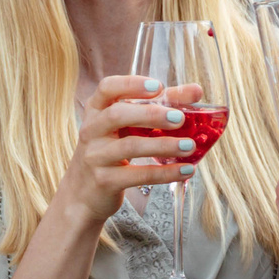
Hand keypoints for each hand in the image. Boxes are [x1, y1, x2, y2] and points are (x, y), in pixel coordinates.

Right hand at [52, 75, 204, 228]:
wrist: (83, 194)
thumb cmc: (110, 152)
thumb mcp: (125, 128)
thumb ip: (158, 107)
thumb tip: (195, 91)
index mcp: (96, 111)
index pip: (107, 88)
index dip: (132, 84)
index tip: (158, 86)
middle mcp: (91, 130)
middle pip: (117, 115)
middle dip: (150, 114)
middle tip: (180, 118)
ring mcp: (95, 156)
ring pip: (130, 146)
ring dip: (163, 145)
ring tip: (190, 145)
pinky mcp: (104, 181)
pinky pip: (138, 175)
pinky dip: (165, 173)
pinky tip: (185, 169)